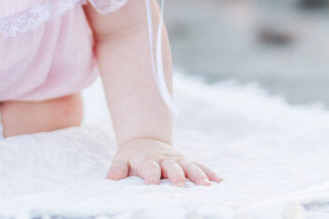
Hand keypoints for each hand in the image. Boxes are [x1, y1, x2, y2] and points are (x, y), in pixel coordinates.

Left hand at [106, 137, 221, 186]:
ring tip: (207, 185)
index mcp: (146, 160)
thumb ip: (117, 170)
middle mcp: (164, 159)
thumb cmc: (132, 156)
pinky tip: (219, 181)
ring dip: (198, 175)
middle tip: (181, 187)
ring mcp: (177, 160)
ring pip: (189, 166)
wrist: (145, 141)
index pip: (149, 167)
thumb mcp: (121, 159)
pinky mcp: (187, 161)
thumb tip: (109, 180)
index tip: (152, 184)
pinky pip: (200, 165)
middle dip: (177, 176)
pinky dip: (209, 172)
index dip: (151, 175)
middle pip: (172, 167)